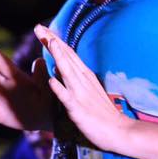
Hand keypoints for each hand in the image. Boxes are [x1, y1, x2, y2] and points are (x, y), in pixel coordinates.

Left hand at [37, 25, 131, 151]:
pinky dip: (60, 88)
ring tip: (50, 42)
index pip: (68, 53)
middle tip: (38, 27)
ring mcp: (81, 94)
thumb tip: (57, 68)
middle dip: (52, 41)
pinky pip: (67, 98)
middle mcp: (83, 80)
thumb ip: (74, 78)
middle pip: (66, 56)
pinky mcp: (79, 110)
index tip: (42, 28)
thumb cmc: (102, 113)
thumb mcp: (88, 90)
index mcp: (85, 75)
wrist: (119, 131)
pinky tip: (51, 80)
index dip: (55, 40)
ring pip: (68, 71)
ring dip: (59, 56)